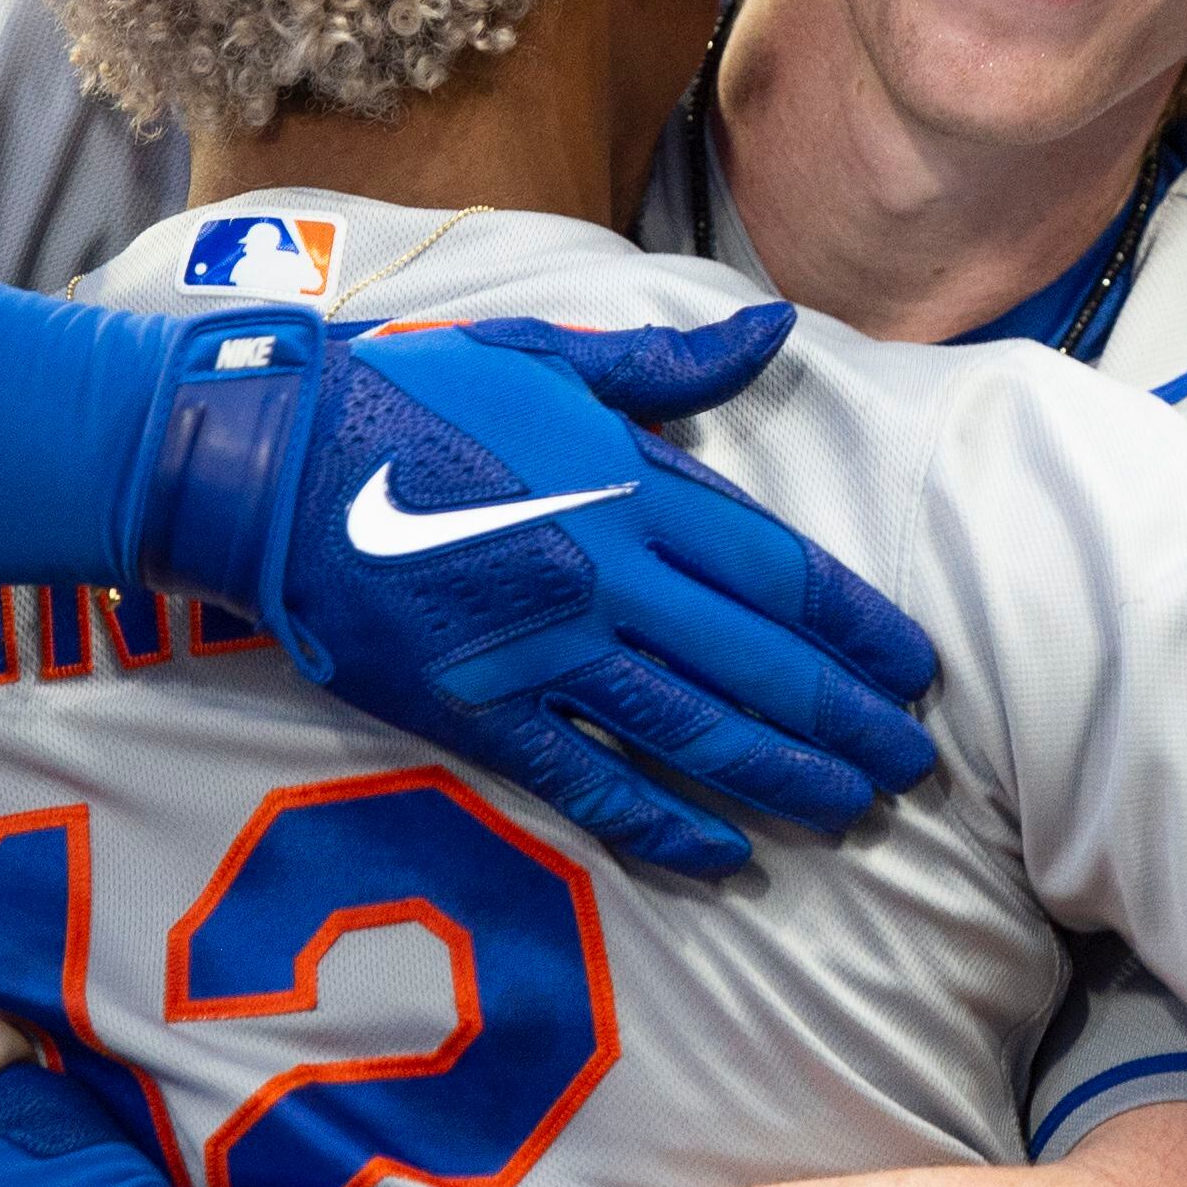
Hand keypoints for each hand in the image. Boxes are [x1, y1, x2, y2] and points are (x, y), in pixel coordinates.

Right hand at [132, 302, 940, 878]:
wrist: (272, 461)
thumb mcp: (549, 354)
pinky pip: (591, 782)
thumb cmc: (408, 391)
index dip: (858, 627)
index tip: (915, 667)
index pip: (780, 572)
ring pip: (694, 732)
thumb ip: (671, 366)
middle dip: (845, 721)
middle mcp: (604, 575)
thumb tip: (777, 332)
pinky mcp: (477, 711)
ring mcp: (542, 652)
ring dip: (783, 779)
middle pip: (760, 664)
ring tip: (849, 808)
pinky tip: (723, 854)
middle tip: (908, 763)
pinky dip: (663, 824)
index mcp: (628, 484)